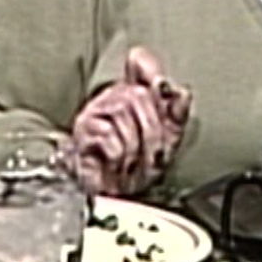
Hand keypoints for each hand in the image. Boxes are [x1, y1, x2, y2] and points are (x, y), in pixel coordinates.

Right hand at [72, 47, 191, 195]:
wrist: (114, 199)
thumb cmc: (138, 168)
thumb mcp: (168, 139)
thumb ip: (176, 112)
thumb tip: (181, 91)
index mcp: (134, 94)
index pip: (141, 61)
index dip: (152, 73)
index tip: (163, 91)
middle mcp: (112, 99)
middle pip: (137, 94)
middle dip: (153, 130)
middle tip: (156, 153)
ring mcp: (93, 115)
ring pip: (121, 111)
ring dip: (136, 146)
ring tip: (134, 163)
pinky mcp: (81, 136)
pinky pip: (105, 134)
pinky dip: (118, 153)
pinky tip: (117, 163)